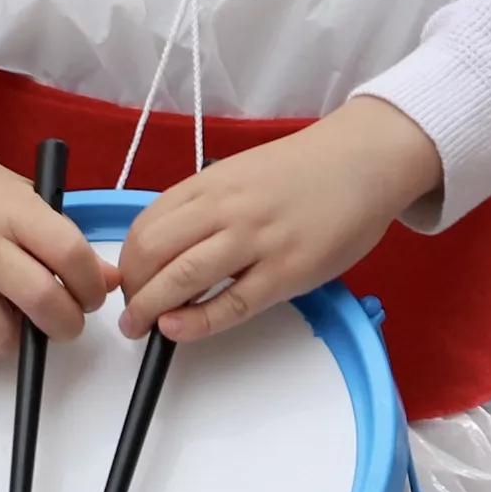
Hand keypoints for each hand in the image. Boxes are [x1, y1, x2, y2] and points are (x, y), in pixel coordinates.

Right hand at [0, 90, 112, 367]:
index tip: (91, 295)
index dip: (92, 285)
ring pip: (0, 339)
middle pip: (42, 302)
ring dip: (18, 342)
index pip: (70, 254)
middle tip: (64, 320)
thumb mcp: (24, 197)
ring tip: (14, 320)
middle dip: (67, 324)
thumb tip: (109, 282)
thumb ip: (65, 240)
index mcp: (15, 211)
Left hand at [115, 96, 441, 343]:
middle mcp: (226, 208)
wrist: (363, 160)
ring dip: (151, 309)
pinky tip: (178, 331)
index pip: (146, 225)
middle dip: (133, 290)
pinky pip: (231, 303)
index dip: (127, 262)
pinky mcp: (286, 271)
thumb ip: (206, 204)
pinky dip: (197, 322)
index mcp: (211, 183)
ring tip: (141, 329)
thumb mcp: (242, 174)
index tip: (128, 283)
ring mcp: (256, 240)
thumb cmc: (304, 170)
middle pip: (153, 252)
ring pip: (183, 277)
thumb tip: (170, 247)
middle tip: (133, 313)